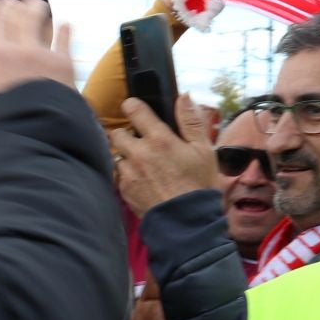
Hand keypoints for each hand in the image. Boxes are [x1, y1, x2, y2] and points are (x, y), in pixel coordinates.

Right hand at [0, 0, 70, 132]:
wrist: (22, 149)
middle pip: (1, 8)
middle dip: (7, 5)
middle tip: (12, 8)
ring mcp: (29, 52)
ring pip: (32, 12)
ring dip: (33, 7)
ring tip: (37, 7)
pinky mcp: (57, 61)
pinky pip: (62, 35)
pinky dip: (63, 30)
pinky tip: (64, 27)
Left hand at [109, 95, 218, 216]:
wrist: (188, 223)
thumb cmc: (199, 186)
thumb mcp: (204, 150)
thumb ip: (191, 121)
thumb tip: (184, 96)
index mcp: (159, 139)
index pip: (134, 110)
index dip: (132, 106)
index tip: (134, 108)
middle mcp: (139, 153)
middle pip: (117, 133)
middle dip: (126, 134)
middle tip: (140, 141)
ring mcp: (129, 173)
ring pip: (115, 155)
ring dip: (124, 156)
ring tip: (141, 164)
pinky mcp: (124, 190)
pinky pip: (117, 175)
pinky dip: (125, 175)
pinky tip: (140, 180)